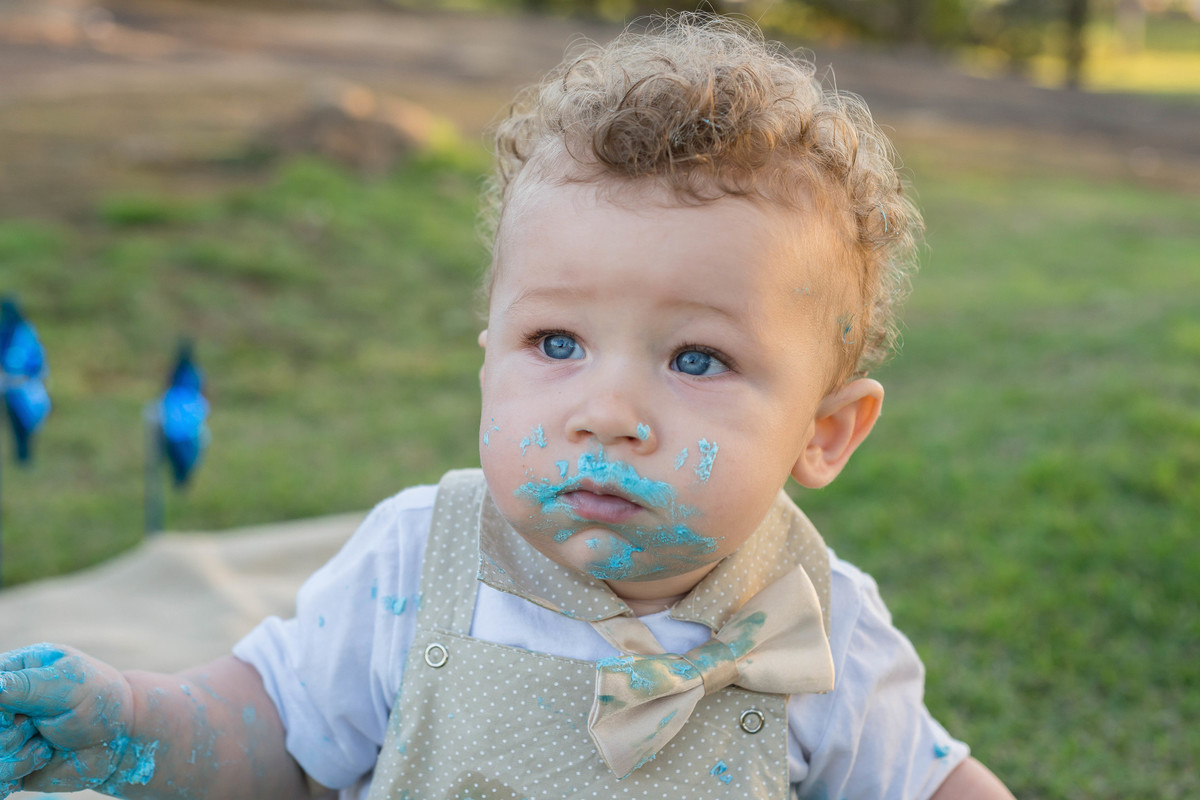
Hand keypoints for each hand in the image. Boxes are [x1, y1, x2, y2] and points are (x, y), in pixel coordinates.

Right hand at [0, 643, 133, 795]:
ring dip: (16, 756)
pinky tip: (40, 761)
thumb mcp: (70, 684)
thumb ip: (27, 685)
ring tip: (46, 745)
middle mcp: (4, 703)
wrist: (122, 739)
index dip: (0, 709)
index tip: (19, 714)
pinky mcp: (8, 763)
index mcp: (16, 671)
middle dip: (9, 733)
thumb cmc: (101, 701)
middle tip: (39, 726)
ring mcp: (5, 733)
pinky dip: (14, 774)